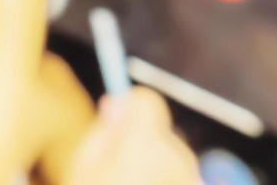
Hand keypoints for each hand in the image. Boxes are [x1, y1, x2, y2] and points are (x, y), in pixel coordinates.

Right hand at [67, 88, 200, 184]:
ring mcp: (192, 177)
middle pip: (158, 129)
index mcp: (144, 143)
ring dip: (154, 164)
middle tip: (117, 166)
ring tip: (131, 182)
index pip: (146, 99)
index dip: (129, 105)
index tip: (114, 119)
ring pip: (170, 154)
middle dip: (141, 138)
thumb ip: (103, 130)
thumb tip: (115, 104)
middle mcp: (176, 156)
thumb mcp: (84, 166)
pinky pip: (181, 176)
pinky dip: (165, 181)